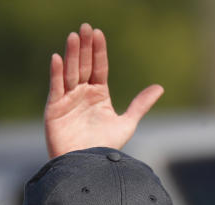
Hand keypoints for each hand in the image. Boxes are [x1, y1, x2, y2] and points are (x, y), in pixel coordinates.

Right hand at [44, 23, 163, 157]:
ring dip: (72, 55)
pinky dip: (56, 73)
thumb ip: (140, 105)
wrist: (88, 168)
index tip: (99, 33)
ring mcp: (68, 100)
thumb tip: (160, 87)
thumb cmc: (105, 148)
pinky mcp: (54, 109)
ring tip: (74, 37)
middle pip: (84, 66)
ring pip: (70, 73)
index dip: (98, 51)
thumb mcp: (126, 124)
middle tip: (85, 27)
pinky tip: (57, 58)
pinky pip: (55, 88)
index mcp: (98, 95)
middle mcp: (82, 94)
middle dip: (85, 47)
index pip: (99, 68)